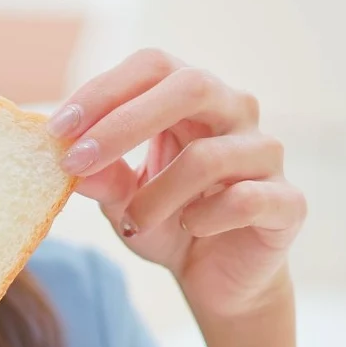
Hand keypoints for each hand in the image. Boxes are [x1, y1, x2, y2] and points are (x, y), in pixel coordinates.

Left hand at [47, 49, 305, 320]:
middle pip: (190, 85)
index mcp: (192, 99)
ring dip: (155, 193)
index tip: (57, 129)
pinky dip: (204, 218)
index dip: (103, 91)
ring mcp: (266, 154)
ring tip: (133, 223)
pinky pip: (245, 199)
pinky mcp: (288, 202)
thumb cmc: (168, 222)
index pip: (152, 67)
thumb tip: (69, 164)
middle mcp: (235, 113)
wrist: (219, 279)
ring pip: (208, 156)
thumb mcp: (123, 201)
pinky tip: (189, 228)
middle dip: (123, 123)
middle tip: (77, 161)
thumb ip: (101, 178)